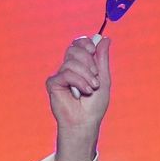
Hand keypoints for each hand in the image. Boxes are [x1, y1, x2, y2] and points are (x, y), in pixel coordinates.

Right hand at [46, 36, 111, 160]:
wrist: (85, 121)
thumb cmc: (95, 104)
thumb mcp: (104, 79)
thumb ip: (102, 59)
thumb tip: (106, 39)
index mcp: (81, 64)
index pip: (79, 44)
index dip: (85, 43)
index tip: (93, 49)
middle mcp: (69, 68)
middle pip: (74, 49)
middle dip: (88, 61)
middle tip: (95, 76)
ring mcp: (61, 75)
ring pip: (71, 61)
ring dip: (85, 75)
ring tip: (91, 88)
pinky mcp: (53, 83)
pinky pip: (65, 74)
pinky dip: (77, 82)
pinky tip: (83, 92)